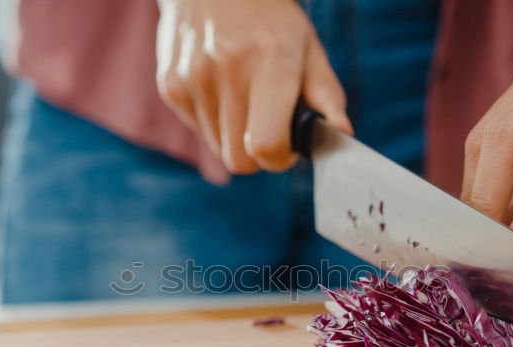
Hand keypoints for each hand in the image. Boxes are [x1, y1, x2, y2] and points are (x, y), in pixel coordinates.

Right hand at [155, 0, 350, 173]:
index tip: (288, 148)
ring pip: (218, 148)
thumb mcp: (307, 46)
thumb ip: (326, 94)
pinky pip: (198, 129)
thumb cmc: (269, 19)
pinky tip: (221, 89)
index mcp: (271, 60)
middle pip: (238, 160)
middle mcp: (228, 68)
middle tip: (269, 129)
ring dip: (235, 136)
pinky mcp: (171, 84)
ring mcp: (194, 77)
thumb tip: (341, 133)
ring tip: (244, 99)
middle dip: (258, 155)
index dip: (280, 159)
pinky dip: (213, 120)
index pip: (266, 145)